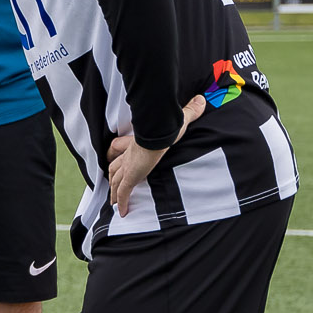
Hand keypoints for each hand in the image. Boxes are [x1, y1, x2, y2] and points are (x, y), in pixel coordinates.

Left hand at [106, 95, 206, 215]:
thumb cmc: (166, 126)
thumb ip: (189, 111)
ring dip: (114, 192)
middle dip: (113, 177)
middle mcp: (130, 156)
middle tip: (112, 186)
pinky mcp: (132, 176)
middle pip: (115, 167)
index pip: (120, 148)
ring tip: (114, 202)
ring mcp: (129, 167)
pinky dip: (122, 202)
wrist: (159, 132)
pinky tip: (121, 212)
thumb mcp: (180, 119)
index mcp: (136, 143)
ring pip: (116, 181)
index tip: (112, 157)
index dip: (115, 154)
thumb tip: (201, 100)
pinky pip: (124, 192)